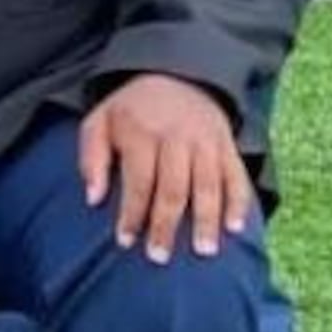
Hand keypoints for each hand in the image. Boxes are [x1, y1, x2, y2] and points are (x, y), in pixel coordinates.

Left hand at [80, 73, 254, 263]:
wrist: (176, 74)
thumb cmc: (131, 109)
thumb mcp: (99, 122)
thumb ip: (92, 158)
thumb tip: (93, 199)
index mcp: (142, 133)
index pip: (139, 182)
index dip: (132, 213)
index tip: (125, 242)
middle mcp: (176, 138)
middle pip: (174, 188)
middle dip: (166, 225)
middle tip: (160, 257)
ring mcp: (206, 142)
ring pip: (208, 185)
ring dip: (207, 220)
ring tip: (205, 251)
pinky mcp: (227, 146)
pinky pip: (236, 176)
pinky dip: (239, 202)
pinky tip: (236, 228)